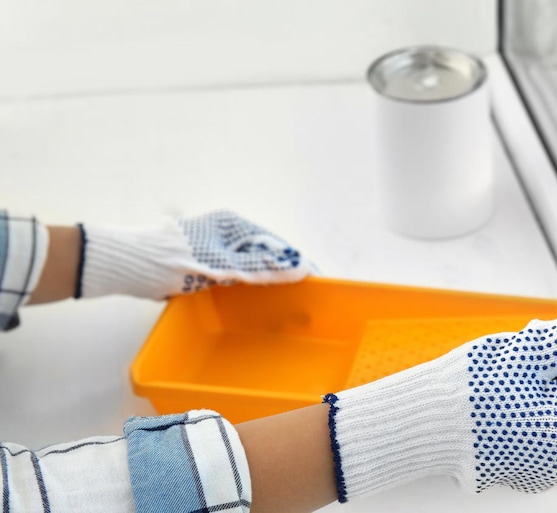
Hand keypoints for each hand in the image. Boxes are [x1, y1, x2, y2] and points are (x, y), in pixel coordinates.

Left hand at [79, 210, 315, 299]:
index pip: (277, 244)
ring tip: (289, 301)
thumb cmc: (169, 260)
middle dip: (288, 273)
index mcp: (234, 225)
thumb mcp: (220, 266)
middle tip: (306, 297)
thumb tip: (299, 267)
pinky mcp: (207, 264)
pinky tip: (259, 301)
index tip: (317, 281)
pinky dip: (252, 286)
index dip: (298, 263)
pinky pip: (240, 275)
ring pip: (255, 266)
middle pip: (269, 254)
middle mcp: (229, 233)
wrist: (127, 266)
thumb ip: (260, 266)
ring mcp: (218, 248)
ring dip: (271, 281)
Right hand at [322, 290, 556, 501]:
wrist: (419, 423)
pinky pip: (543, 424)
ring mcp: (544, 465)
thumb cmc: (469, 387)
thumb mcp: (532, 349)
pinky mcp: (522, 466)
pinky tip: (506, 389)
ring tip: (513, 364)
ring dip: (550, 378)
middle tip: (534, 339)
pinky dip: (533, 401)